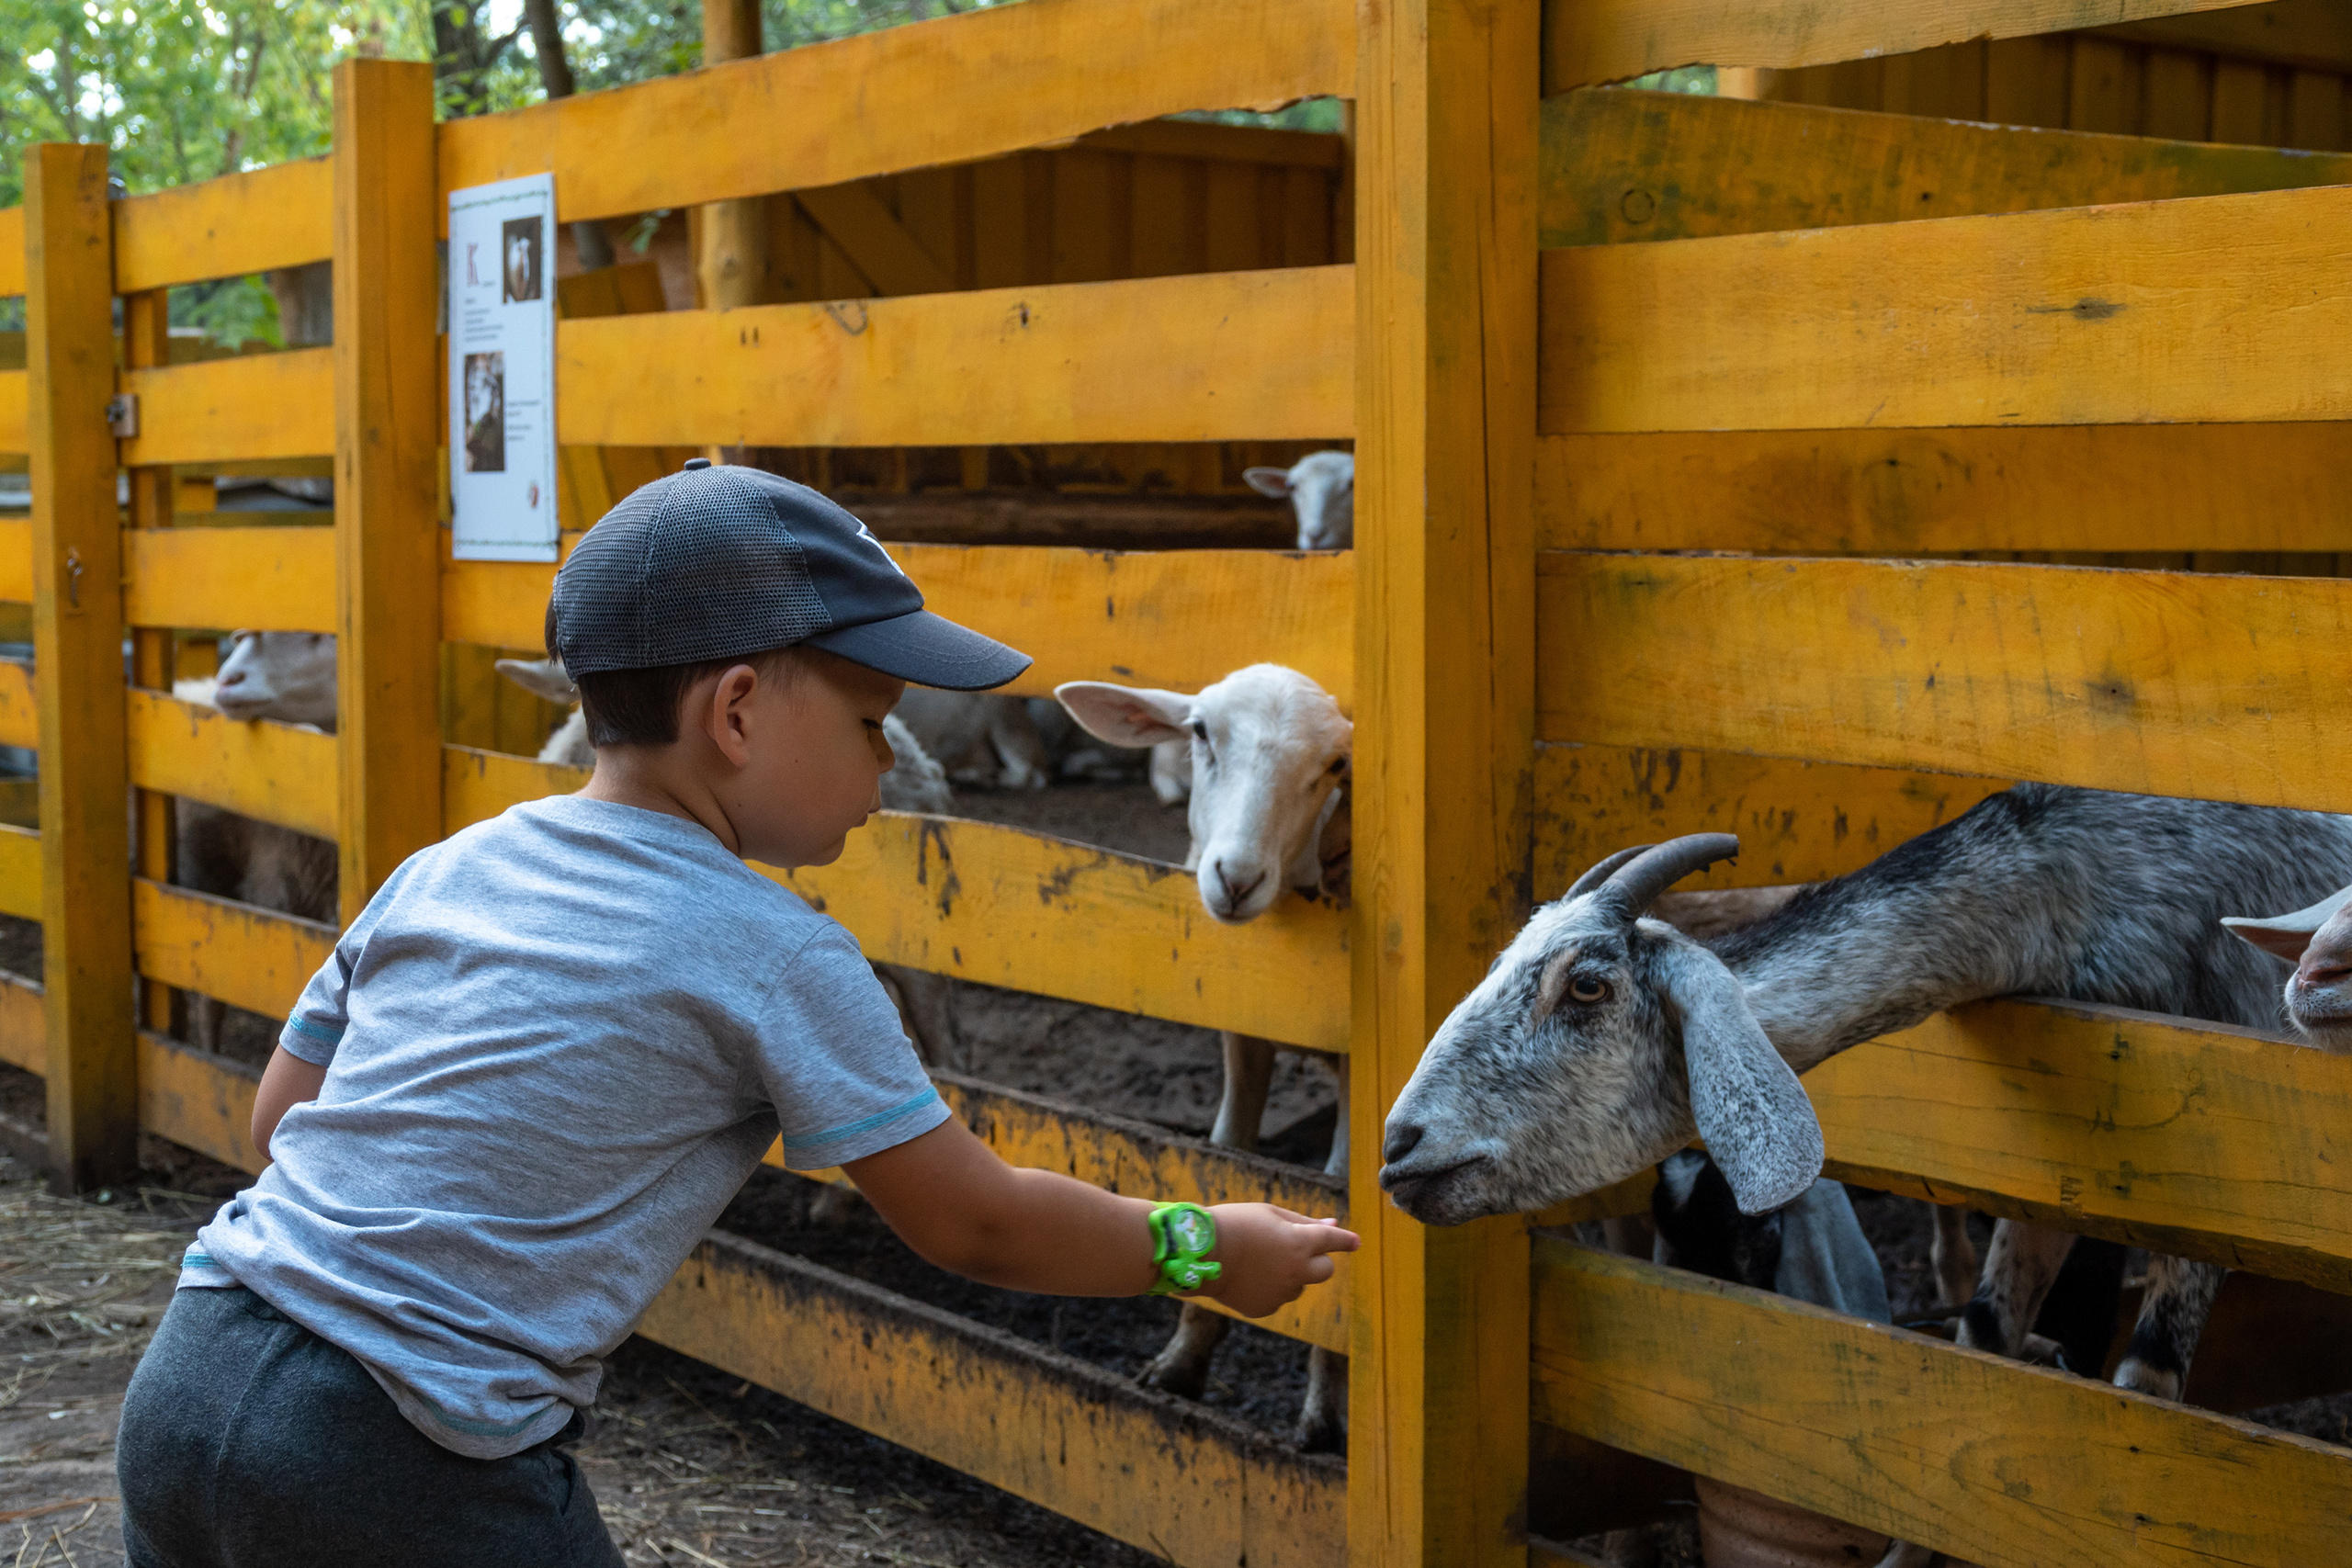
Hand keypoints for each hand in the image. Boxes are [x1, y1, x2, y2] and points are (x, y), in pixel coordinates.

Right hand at [1192, 1204, 1359, 1317]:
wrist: (1201, 1253)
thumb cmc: (1236, 1224)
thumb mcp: (1270, 1213)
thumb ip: (1304, 1223)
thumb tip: (1334, 1227)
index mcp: (1301, 1242)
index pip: (1333, 1241)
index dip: (1345, 1240)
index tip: (1355, 1242)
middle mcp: (1297, 1271)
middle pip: (1325, 1271)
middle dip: (1317, 1261)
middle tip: (1295, 1251)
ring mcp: (1282, 1292)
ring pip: (1298, 1285)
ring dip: (1289, 1274)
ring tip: (1257, 1262)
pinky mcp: (1265, 1308)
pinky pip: (1277, 1298)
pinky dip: (1269, 1289)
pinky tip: (1248, 1277)